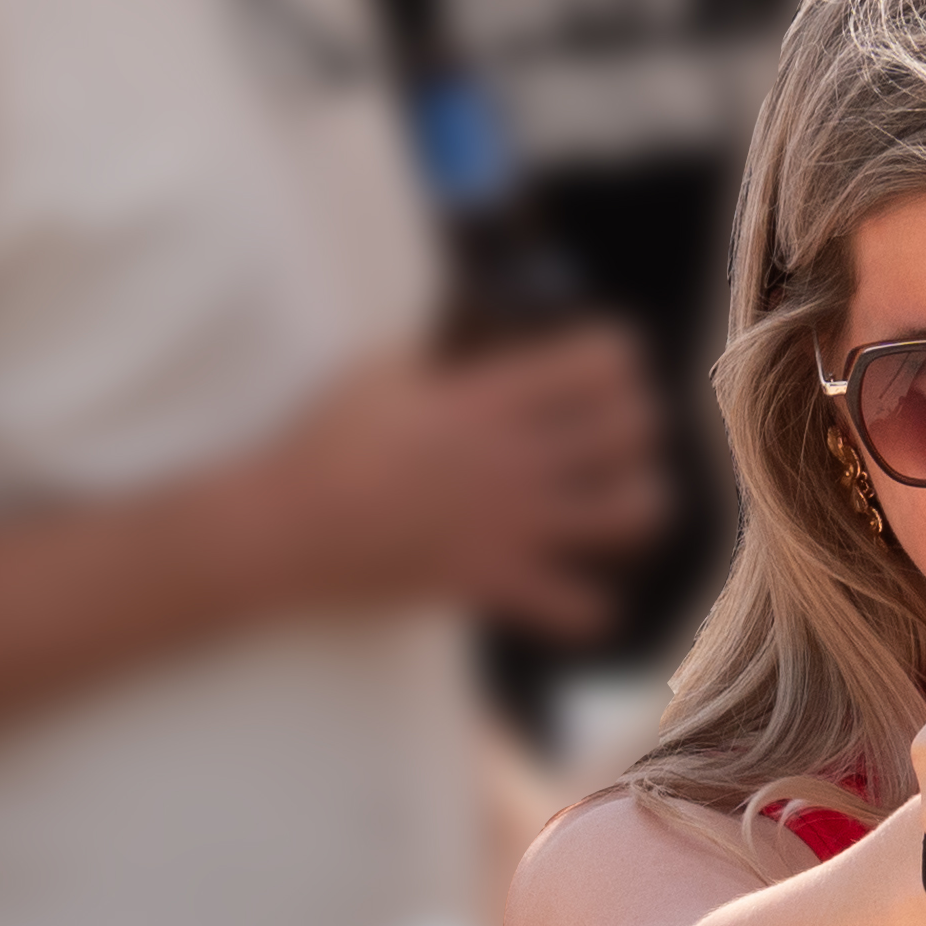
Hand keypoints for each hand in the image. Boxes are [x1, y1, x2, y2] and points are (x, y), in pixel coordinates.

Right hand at [259, 329, 669, 642]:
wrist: (289, 528)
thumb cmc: (325, 440)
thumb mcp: (381, 368)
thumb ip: (440, 348)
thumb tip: (471, 317)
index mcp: (490, 398)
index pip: (601, 361)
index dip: (614, 359)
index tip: (596, 369)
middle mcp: (517, 457)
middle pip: (634, 429)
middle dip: (636, 425)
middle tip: (613, 434)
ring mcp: (512, 524)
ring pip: (632, 514)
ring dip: (637, 505)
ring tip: (615, 504)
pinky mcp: (496, 583)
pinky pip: (581, 608)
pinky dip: (592, 605)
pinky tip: (580, 591)